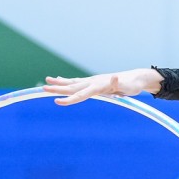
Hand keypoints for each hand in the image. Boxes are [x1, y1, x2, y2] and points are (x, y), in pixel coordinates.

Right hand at [42, 68, 161, 105]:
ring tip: (46, 80)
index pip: (81, 94)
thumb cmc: (131, 84)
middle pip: (72, 86)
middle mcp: (93, 82)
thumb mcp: (127, 86)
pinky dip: (67, 81)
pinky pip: (77, 82)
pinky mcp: (93, 82)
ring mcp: (92, 81)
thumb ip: (119, 83)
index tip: (56, 102)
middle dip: (57, 89)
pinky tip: (59, 79)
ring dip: (59, 83)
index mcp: (98, 85)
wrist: (135, 78)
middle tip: (43, 89)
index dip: (69, 99)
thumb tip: (115, 77)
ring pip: (72, 82)